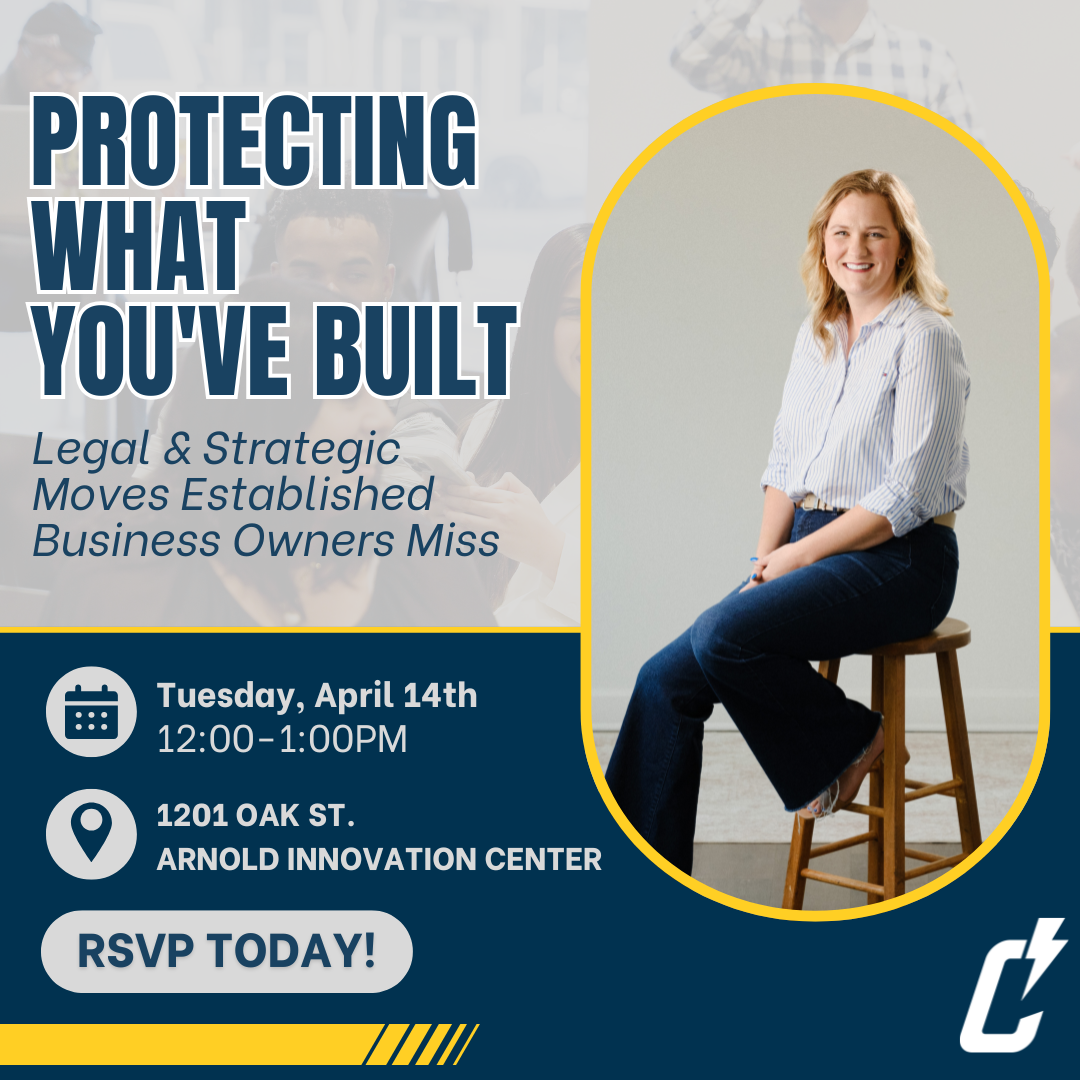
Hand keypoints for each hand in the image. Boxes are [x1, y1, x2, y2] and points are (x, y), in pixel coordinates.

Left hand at [440, 472, 564, 579]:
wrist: (545, 545)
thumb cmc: (536, 520)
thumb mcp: (527, 495)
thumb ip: (511, 482)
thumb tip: (497, 477)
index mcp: (507, 499)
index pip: (478, 492)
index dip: (460, 489)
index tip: (449, 486)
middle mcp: (501, 512)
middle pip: (470, 504)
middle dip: (452, 499)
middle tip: (440, 496)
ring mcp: (498, 528)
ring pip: (469, 520)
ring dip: (453, 515)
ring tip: (443, 511)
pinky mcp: (496, 543)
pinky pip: (474, 535)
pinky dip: (462, 531)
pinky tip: (453, 528)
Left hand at [738, 542, 808, 591]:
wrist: (806, 555)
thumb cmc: (789, 553)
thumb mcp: (773, 555)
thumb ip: (763, 561)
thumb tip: (754, 562)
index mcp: (768, 575)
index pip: (755, 583)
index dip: (747, 589)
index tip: (740, 594)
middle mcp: (775, 581)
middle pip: (762, 588)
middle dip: (755, 591)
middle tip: (747, 595)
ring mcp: (783, 582)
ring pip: (771, 588)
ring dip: (765, 589)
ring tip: (761, 590)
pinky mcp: (791, 583)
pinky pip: (780, 586)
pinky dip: (776, 587)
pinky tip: (776, 586)